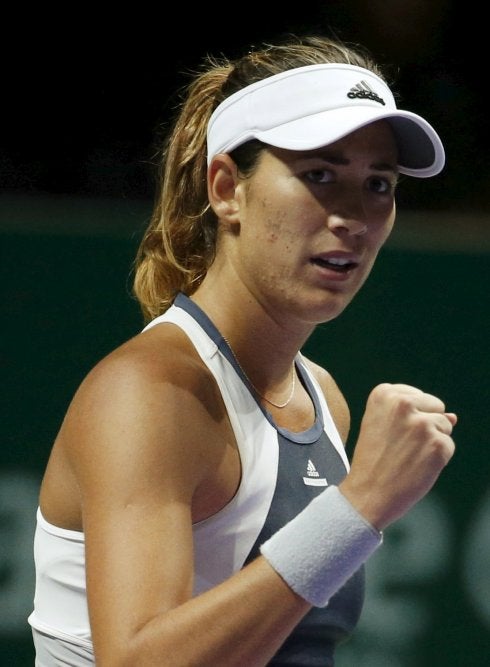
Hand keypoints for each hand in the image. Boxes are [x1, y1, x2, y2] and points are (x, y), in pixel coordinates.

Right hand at [340, 383, 456, 529]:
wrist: (367, 493)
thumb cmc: (373, 460)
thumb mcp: (381, 426)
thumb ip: (415, 413)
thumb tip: (453, 417)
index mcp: (384, 394)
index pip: (418, 396)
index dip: (409, 418)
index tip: (391, 432)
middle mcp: (403, 403)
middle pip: (435, 406)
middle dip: (425, 424)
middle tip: (400, 445)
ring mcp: (421, 424)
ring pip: (444, 426)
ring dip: (431, 442)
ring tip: (407, 456)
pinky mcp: (436, 444)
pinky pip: (448, 446)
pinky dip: (437, 459)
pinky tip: (417, 466)